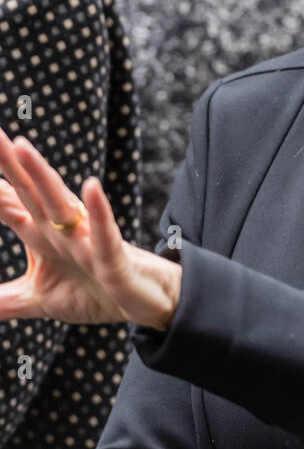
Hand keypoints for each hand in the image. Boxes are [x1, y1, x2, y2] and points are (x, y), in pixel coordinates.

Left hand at [0, 127, 179, 328]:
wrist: (144, 301)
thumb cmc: (94, 291)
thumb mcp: (40, 300)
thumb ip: (7, 300)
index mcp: (41, 233)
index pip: (9, 203)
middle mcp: (61, 229)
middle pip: (29, 191)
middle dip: (9, 164)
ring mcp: (86, 240)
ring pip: (60, 203)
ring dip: (41, 175)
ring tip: (22, 146)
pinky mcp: (112, 258)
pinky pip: (104, 233)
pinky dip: (98, 211)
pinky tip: (91, 187)